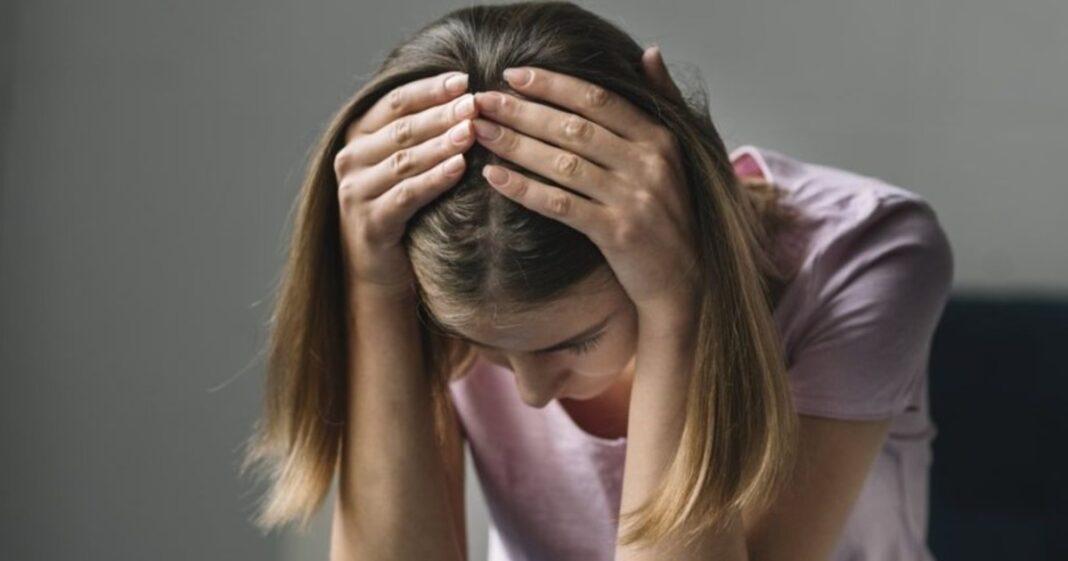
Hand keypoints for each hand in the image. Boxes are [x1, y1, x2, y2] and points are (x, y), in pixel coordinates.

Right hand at [334, 71, 479, 301]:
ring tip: (472, 131)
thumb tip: (467, 98)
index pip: (395, 102)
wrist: (379, 269)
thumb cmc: (401, 208)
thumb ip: (422, 133)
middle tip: (475, 103)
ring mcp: (356, 191)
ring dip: (441, 144)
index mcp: (358, 136)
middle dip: (441, 114)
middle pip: (402, 129)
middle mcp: (350, 159)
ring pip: (405, 160)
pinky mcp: (370, 222)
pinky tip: (460, 168)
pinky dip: (435, 179)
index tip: (464, 79)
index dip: (430, 89)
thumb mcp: (406, 165)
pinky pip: (407, 194)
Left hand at [470, 48, 698, 324]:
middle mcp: (649, 164)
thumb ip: (664, 101)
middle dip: (523, 111)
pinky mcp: (617, 233)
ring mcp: (634, 199)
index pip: (598, 100)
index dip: (553, 85)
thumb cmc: (672, 214)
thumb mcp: (678, 154)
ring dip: (516, 145)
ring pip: (563, 164)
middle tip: (481, 100)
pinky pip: (560, 205)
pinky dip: (525, 189)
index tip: (514, 75)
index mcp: (659, 138)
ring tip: (480, 132)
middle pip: (574, 128)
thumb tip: (650, 52)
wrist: (686, 278)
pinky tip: (494, 177)